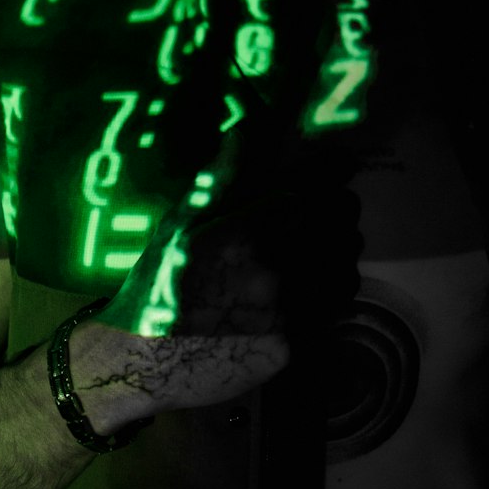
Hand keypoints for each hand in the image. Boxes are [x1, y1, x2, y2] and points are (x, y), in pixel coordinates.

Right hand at [69, 122, 362, 424]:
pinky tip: (306, 297)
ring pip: (347, 270)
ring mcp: (290, 312)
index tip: (338, 170)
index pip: (324, 185)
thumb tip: (245, 128)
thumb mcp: (182, 220)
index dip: (335, 173)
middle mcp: (278, 267)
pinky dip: (328, 299)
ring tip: (317, 259)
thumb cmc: (159, 282)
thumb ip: (223, 176)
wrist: (141, 360)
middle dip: (337, 215)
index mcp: (252, 227)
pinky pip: (334, 312)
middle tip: (323, 217)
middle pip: (344, 225)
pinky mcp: (295, 348)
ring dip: (339, 259)